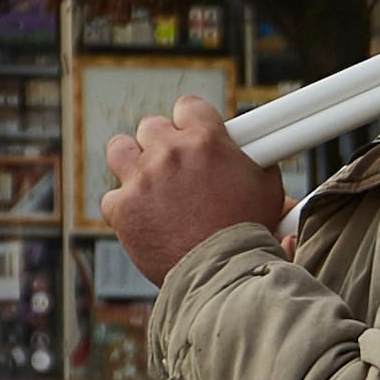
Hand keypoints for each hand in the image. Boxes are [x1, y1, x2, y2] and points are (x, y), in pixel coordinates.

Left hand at [99, 95, 284, 277]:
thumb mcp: (267, 188)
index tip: (191, 134)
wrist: (224, 274)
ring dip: (132, 162)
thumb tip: (261, 152)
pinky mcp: (123, 209)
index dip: (190, 121)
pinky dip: (125, 208)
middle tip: (174, 166)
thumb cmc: (249, 234)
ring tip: (146, 181)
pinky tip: (143, 219)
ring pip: (119, 149)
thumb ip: (256, 161)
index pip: (188, 106)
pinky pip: (112, 198)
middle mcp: (171, 153)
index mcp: (207, 140)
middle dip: (161, 144)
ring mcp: (143, 179)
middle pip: (152, 127)